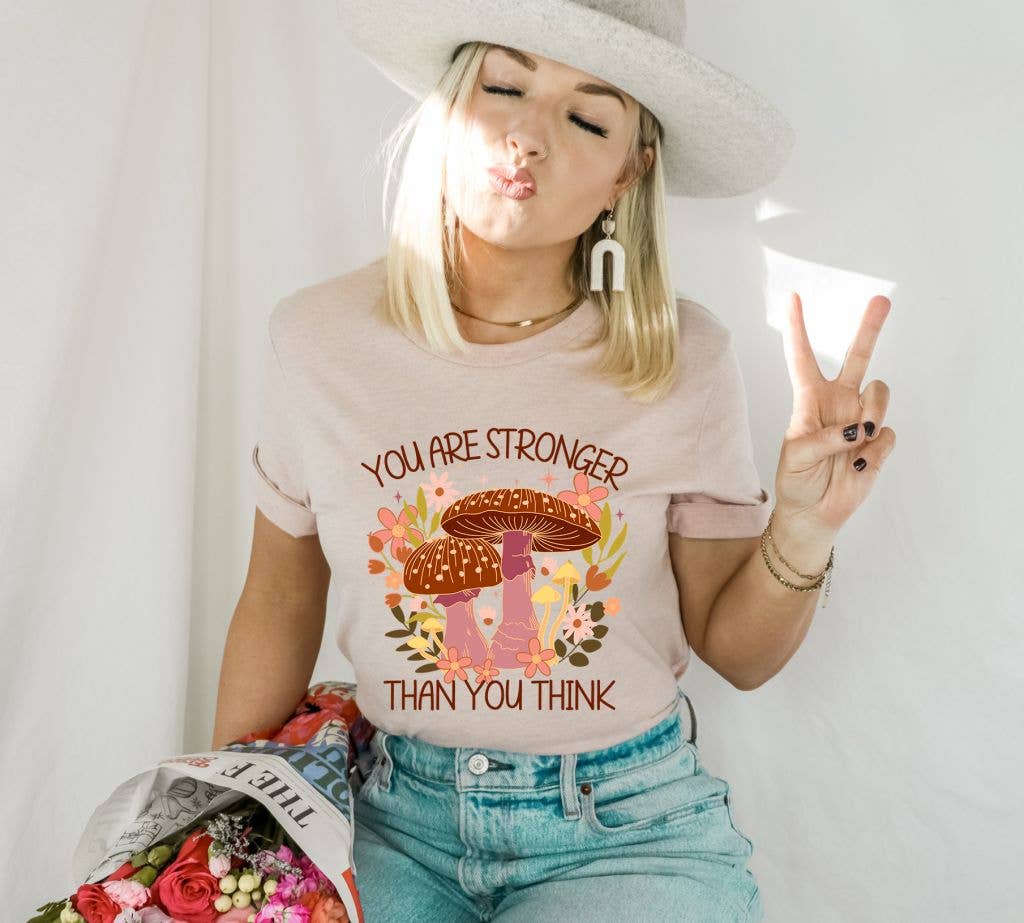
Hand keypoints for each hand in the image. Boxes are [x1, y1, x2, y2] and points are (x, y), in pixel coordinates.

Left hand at [774, 292, 895, 538]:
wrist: (814, 512)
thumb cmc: (796, 480)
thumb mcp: (796, 455)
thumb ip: (823, 437)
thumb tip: (858, 428)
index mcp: (809, 399)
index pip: (803, 357)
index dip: (797, 329)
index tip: (792, 298)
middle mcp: (838, 402)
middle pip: (857, 357)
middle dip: (869, 328)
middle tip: (881, 299)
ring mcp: (861, 420)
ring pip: (879, 394)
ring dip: (870, 414)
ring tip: (854, 442)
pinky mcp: (878, 442)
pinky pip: (885, 434)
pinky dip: (871, 452)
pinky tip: (857, 466)